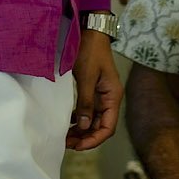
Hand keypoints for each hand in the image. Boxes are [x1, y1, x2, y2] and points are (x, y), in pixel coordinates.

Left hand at [67, 29, 121, 149]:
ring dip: (82, 130)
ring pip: (93, 119)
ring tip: (66, 137)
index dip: (94, 140)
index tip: (78, 146)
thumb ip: (86, 102)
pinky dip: (79, 118)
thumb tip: (84, 126)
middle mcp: (109, 99)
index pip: (108, 127)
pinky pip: (88, 110)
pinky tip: (68, 122)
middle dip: (85, 137)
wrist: (90, 32)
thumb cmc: (90, 52)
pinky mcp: (93, 90)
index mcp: (113, 97)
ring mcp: (101, 95)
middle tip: (67, 144)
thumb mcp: (86, 77)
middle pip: (100, 126)